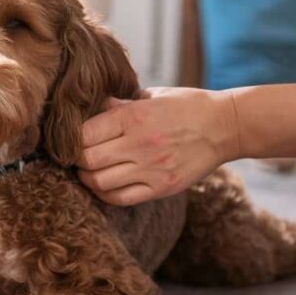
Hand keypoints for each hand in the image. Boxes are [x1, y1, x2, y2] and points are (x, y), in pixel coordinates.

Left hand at [77, 88, 240, 205]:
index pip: (84, 133)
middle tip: (75, 158)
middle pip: (88, 160)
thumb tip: (86, 108)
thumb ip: (118, 105)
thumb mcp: (150, 96)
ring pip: (100, 182)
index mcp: (134, 115)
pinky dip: (105, 194)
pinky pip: (121, 198)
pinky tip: (103, 185)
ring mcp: (151, 168)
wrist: (226, 126)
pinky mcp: (162, 187)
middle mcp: (140, 143)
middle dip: (75, 160)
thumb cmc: (185, 106)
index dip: (70, 139)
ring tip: (87, 171)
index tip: (69, 139)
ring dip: (87, 178)